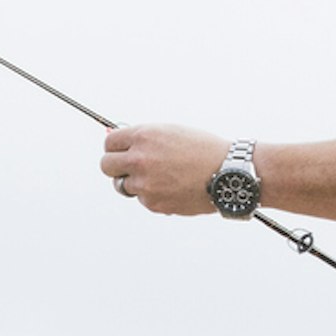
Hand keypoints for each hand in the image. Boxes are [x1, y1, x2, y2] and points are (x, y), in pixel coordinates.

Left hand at [98, 124, 228, 216]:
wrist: (229, 172)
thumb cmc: (204, 149)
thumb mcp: (171, 131)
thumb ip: (142, 136)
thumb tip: (113, 134)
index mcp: (144, 136)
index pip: (109, 142)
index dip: (116, 147)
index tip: (122, 151)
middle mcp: (140, 159)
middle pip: (106, 166)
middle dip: (116, 166)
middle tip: (130, 167)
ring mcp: (145, 184)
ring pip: (122, 186)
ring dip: (135, 183)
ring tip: (161, 177)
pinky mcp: (153, 203)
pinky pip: (142, 199)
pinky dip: (153, 195)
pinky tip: (173, 187)